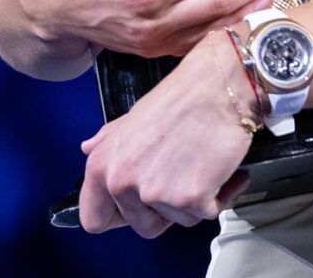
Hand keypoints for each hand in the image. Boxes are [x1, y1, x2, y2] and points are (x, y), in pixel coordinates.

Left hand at [78, 30, 257, 235]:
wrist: (220, 85)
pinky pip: (207, 213)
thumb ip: (108, 141)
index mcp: (101, 165)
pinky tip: (224, 170)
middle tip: (181, 178)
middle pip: (143, 226)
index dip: (120, 217)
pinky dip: (222, 194)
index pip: (94, 220)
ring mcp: (155, 193)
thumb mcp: (132, 117)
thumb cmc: (181, 98)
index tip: (138, 207)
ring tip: (203, 164)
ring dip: (194, 199)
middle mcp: (122, 182)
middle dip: (165, 209)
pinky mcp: (190, 199)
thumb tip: (88, 149)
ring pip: (178, 220)